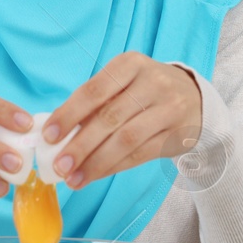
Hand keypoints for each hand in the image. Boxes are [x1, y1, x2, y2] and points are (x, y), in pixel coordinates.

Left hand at [42, 52, 202, 187]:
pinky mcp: (178, 133)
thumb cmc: (144, 90)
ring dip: (96, 162)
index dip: (69, 114)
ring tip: (74, 179)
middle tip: (59, 166)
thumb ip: (94, 103)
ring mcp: (169, 108)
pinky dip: (114, 167)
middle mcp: (152, 82)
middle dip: (80, 145)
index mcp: (130, 64)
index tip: (48, 136)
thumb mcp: (122, 83)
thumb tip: (56, 134)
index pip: (94, 90)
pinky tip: (95, 175)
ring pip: (126, 140)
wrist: (194, 97)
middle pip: (109, 118)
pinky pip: (141, 154)